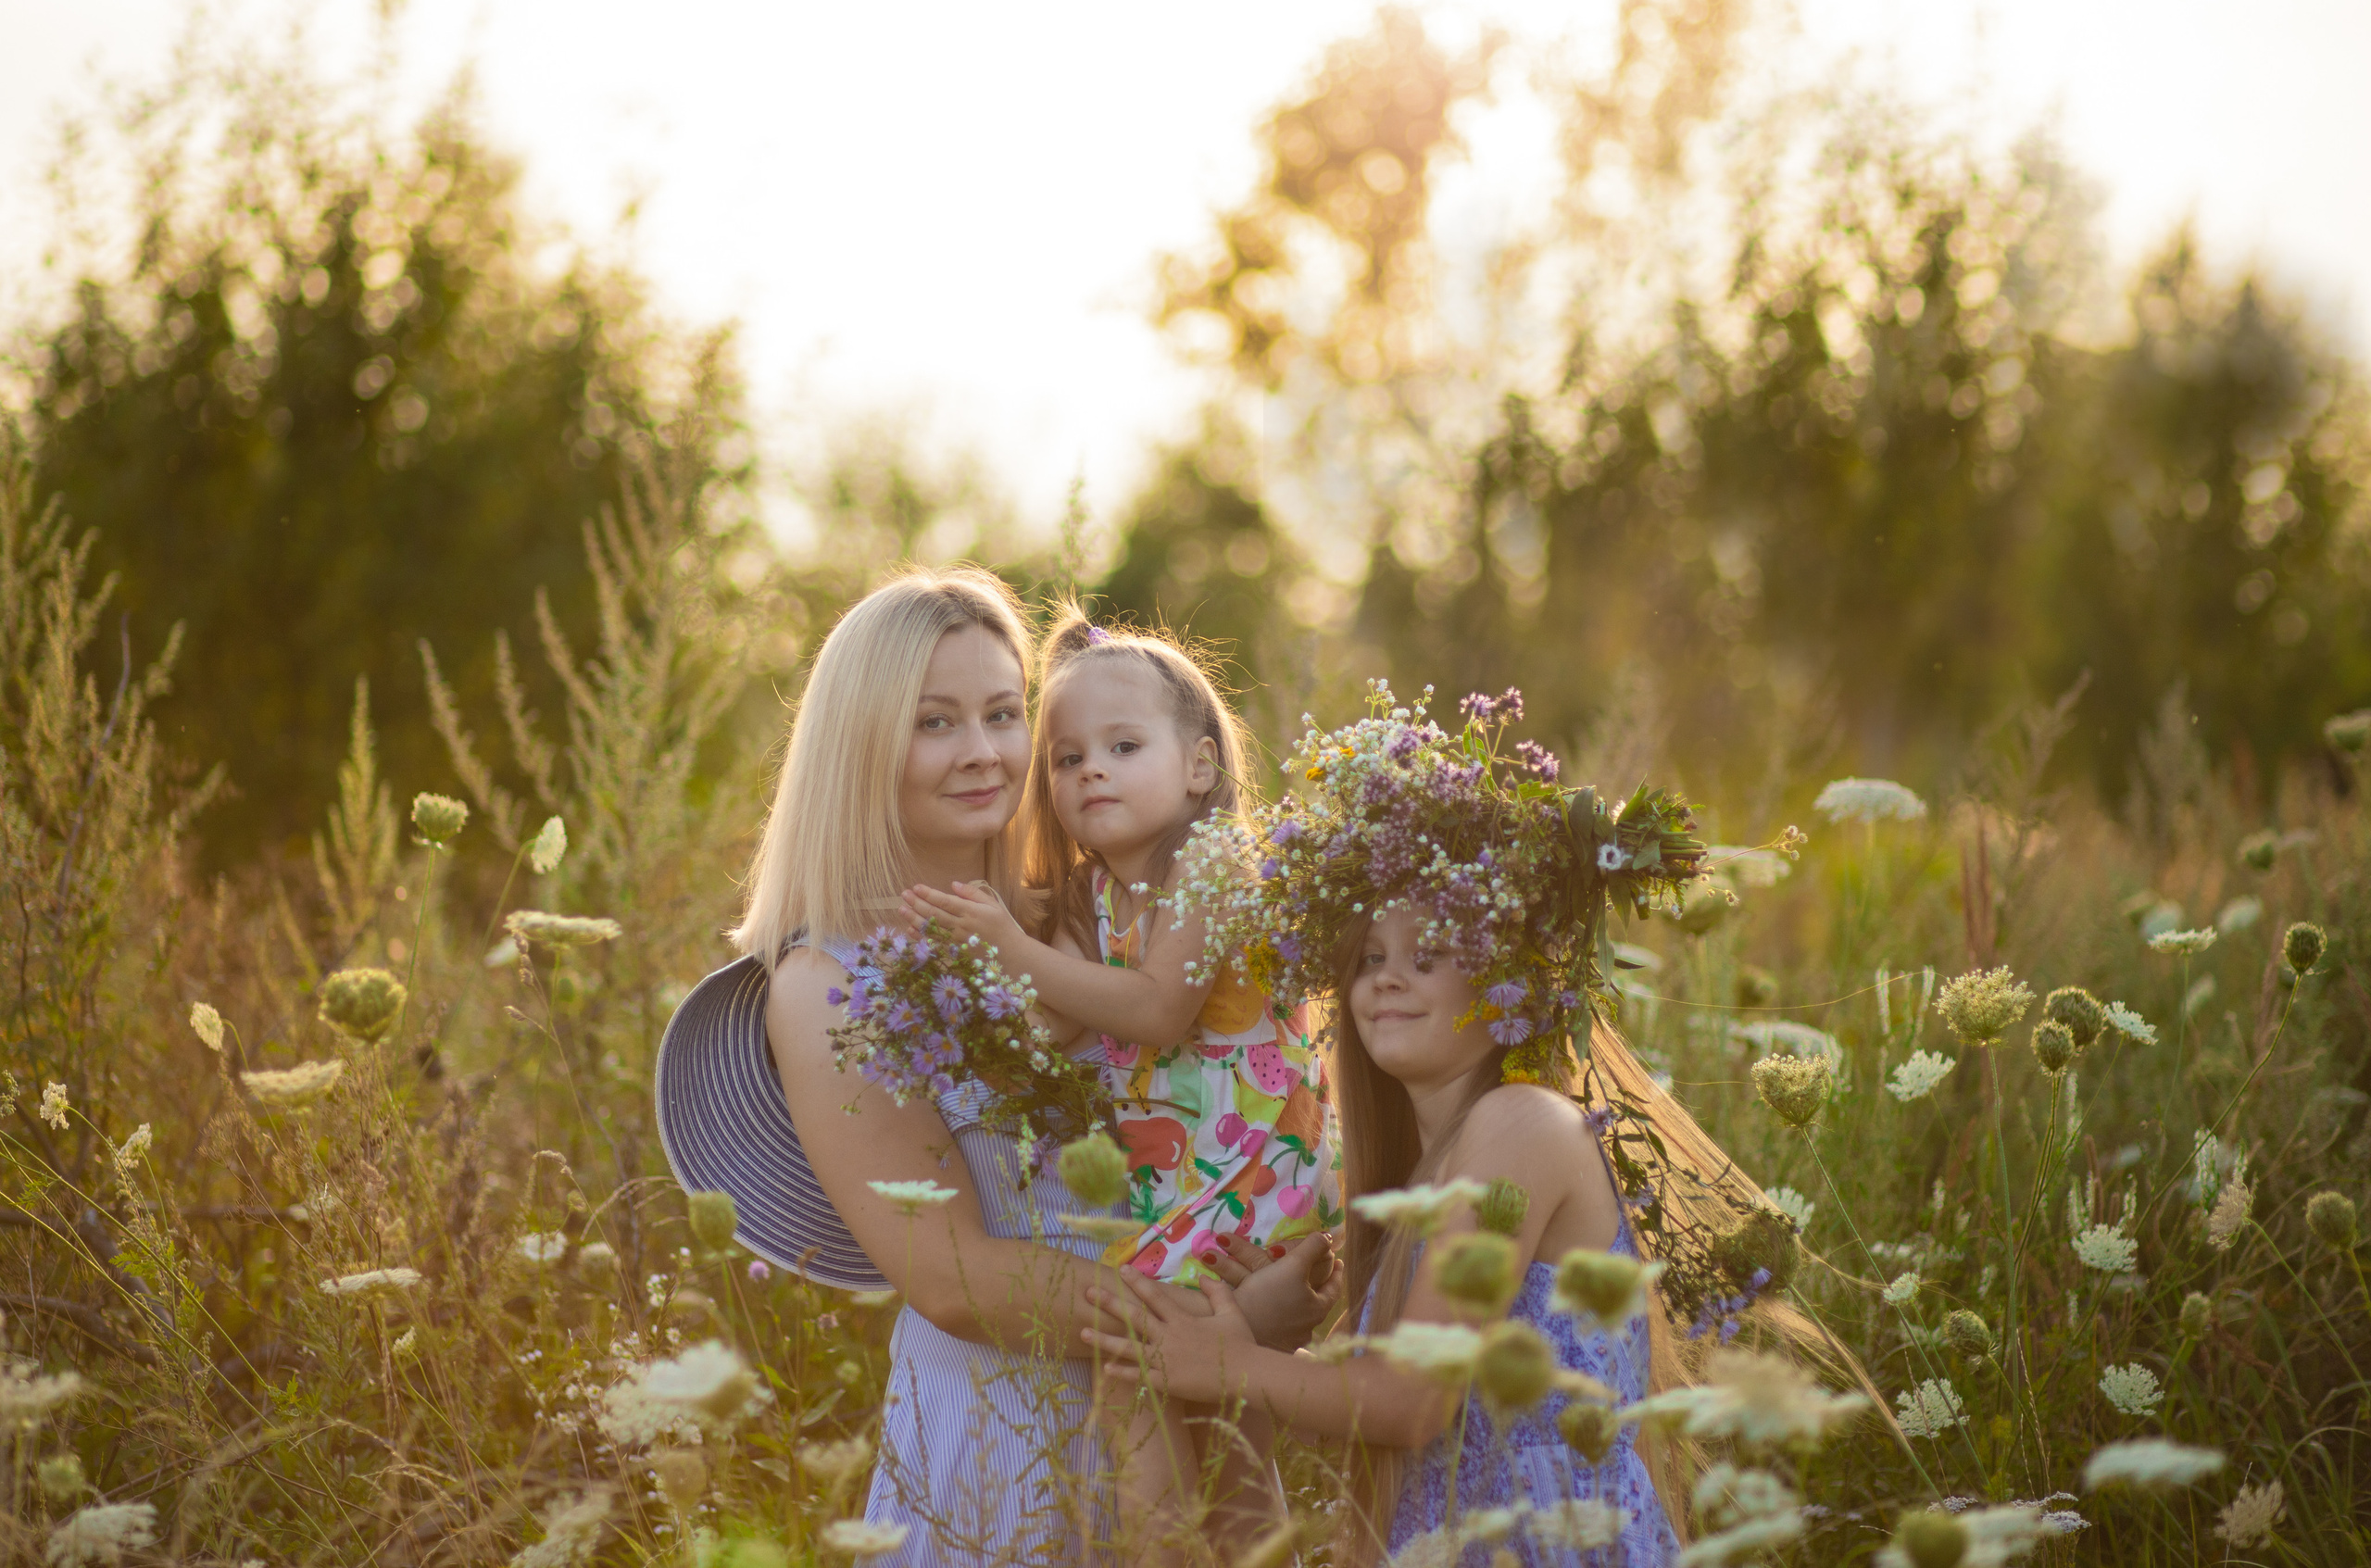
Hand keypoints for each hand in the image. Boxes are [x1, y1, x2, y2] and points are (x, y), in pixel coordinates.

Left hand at [901, 881, 1029, 958]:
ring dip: (914, 919)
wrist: (1010, 954)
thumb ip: (972, 893)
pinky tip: (909, 929)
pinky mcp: (953, 952)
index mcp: (971, 912)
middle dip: (917, 904)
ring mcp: (956, 941)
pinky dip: (920, 937)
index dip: (929, 894)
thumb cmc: (1001, 926)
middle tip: (904, 894)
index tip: (916, 887)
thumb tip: (953, 884)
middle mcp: (961, 926)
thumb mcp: (992, 904)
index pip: (946, 902)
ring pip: (931, 929)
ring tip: (901, 909)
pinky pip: (933, 944)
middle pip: (934, 914)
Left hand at [1082, 1269, 1256, 1404]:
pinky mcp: (1167, 1382)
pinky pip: (1140, 1377)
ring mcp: (1166, 1360)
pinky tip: (1103, 1368)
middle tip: (1087, 1292)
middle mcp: (1169, 1336)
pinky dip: (1122, 1373)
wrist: (1247, 1375)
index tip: (1120, 1269)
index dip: (1137, 1282)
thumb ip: (1217, 1292)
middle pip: (1134, 1317)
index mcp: (1183, 1319)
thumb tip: (1203, 1275)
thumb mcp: (1232, 1312)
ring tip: (1082, 1331)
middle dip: (1109, 1303)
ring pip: (1129, 1347)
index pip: (1154, 1296)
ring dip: (1104, 1338)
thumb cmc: (1242, 1344)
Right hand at [1226, 1233, 1341, 1351]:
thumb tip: (1328, 1238)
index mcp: (1317, 1309)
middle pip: (1317, 1302)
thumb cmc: (1269, 1293)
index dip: (1336, 1273)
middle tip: (1314, 1273)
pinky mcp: (1271, 1345)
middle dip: (1315, 1286)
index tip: (1338, 1262)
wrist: (1236, 1325)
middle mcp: (1308, 1328)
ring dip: (1296, 1300)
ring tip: (1291, 1287)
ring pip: (1298, 1315)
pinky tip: (1272, 1307)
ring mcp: (1289, 1340)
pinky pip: (1280, 1324)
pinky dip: (1280, 1313)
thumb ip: (1313, 1247)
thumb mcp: (1294, 1264)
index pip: (1334, 1288)